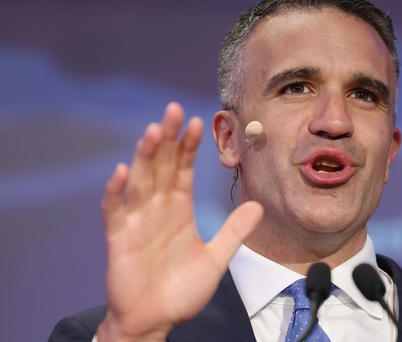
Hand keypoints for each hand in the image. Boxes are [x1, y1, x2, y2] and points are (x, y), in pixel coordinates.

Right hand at [96, 102, 262, 341]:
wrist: (156, 320)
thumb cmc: (182, 290)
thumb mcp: (216, 258)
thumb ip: (234, 232)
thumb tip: (258, 206)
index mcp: (179, 209)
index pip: (183, 169)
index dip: (188, 147)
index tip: (197, 122)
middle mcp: (157, 208)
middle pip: (160, 166)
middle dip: (167, 139)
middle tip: (172, 110)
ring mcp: (136, 221)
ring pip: (139, 181)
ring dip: (144, 156)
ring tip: (154, 131)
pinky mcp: (119, 238)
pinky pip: (115, 211)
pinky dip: (116, 192)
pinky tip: (122, 172)